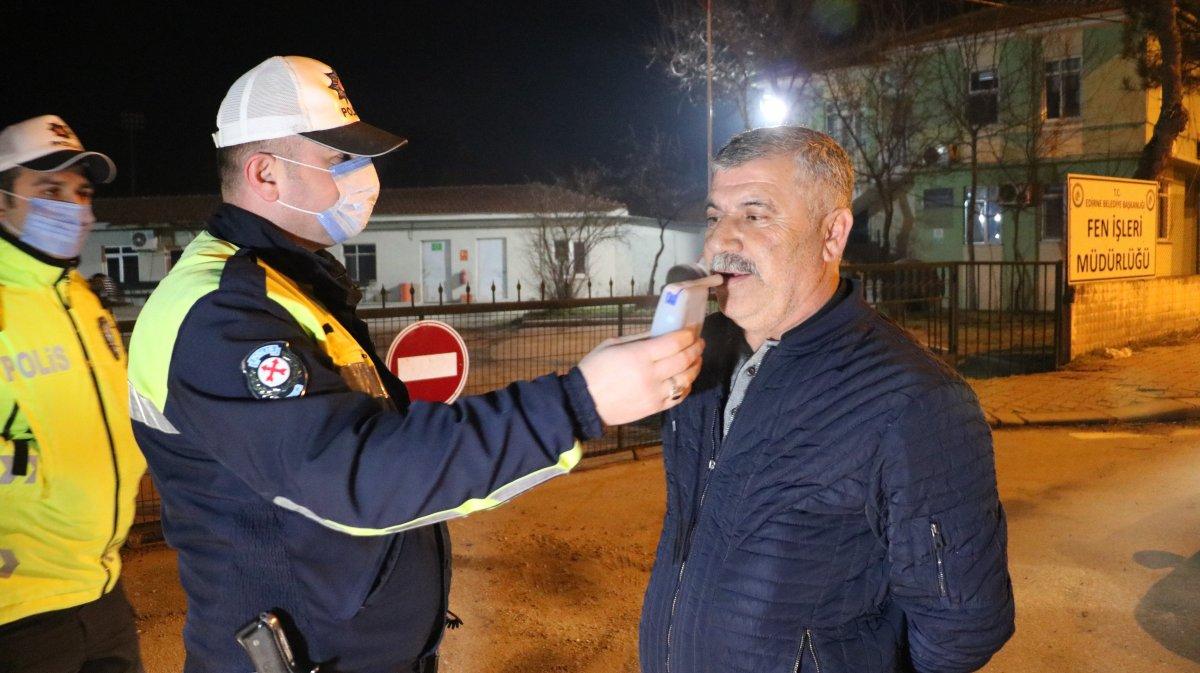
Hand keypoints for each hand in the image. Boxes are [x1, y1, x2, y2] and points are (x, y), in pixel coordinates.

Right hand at [578, 328, 703, 425]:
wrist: (583, 402)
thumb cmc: (594, 369)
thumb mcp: (612, 344)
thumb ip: (639, 338)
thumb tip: (661, 332)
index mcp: (639, 355)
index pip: (674, 342)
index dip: (687, 334)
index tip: (692, 330)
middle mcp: (651, 375)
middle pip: (684, 359)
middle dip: (696, 348)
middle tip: (699, 342)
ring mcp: (654, 393)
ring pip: (686, 379)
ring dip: (696, 366)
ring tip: (696, 359)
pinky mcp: (654, 408)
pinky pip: (679, 396)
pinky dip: (687, 386)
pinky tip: (687, 378)